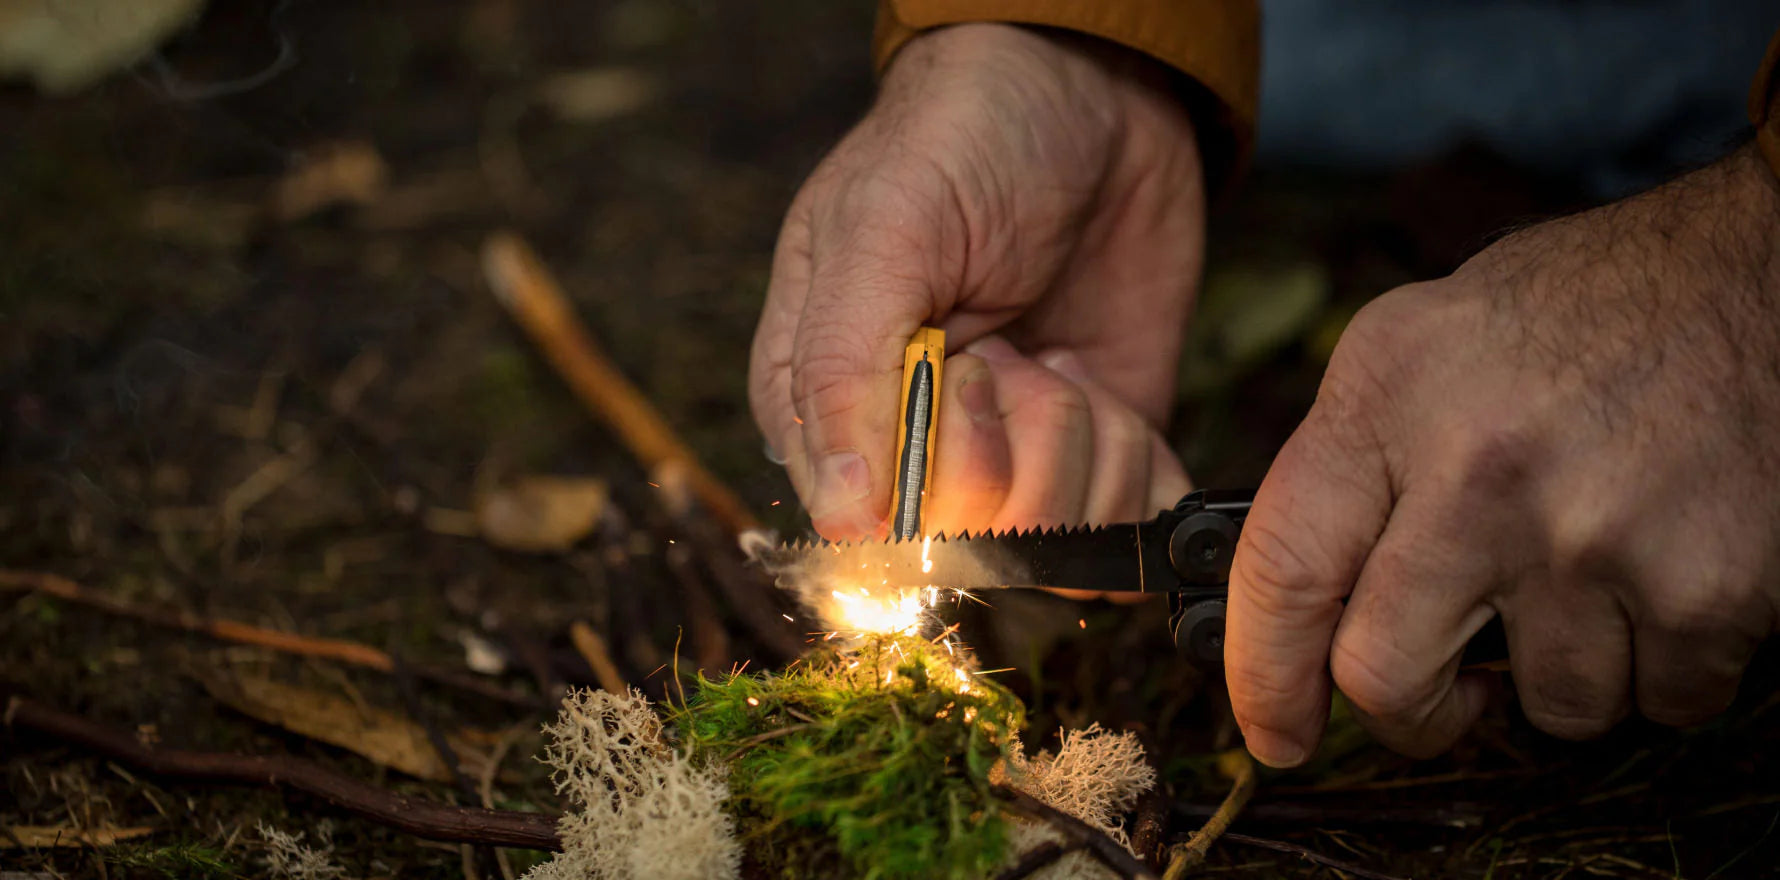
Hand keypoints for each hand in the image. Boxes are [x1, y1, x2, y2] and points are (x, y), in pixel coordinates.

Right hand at [749, 24, 1200, 546]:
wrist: (1096, 92)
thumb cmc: (965, 141)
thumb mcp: (883, 230)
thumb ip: (842, 370)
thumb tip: (841, 519)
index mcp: (824, 407)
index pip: (867, 523)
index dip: (936, 460)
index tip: (966, 366)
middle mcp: (912, 456)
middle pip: (974, 539)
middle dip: (1019, 438)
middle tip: (1013, 346)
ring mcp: (1010, 464)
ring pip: (1058, 540)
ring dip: (1084, 439)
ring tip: (1060, 355)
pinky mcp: (1092, 464)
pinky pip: (1124, 531)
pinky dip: (1140, 465)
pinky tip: (1106, 388)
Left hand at [1227, 146, 1779, 765]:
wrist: (1763, 271)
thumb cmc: (1589, 310)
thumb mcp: (1426, 342)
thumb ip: (1357, 460)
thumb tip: (1301, 601)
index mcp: (1388, 396)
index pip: (1282, 568)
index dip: (1262, 675)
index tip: (1274, 730)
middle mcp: (1474, 469)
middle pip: (1384, 674)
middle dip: (1411, 715)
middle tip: (1442, 701)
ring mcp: (1589, 537)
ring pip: (1546, 708)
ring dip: (1564, 677)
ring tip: (1590, 583)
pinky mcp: (1703, 588)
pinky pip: (1663, 700)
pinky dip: (1667, 668)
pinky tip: (1666, 577)